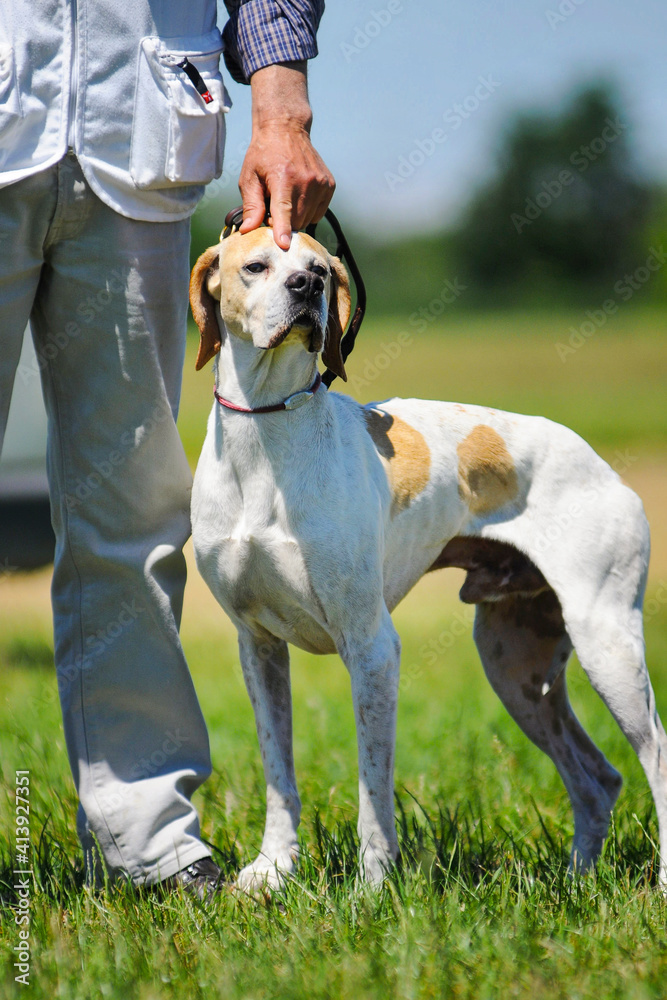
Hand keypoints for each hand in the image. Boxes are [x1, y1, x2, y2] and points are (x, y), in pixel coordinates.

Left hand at [238, 62, 334, 248]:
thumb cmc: (264, 154)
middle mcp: (306, 180)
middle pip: (295, 221)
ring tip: (286, 197)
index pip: (284, 209)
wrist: (286, 129)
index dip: (283, 230)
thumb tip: (247, 230)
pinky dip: (307, 211)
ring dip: (295, 217)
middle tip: (273, 206)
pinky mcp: (329, 185)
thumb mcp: (249, 177)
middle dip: (283, 222)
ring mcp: (320, 183)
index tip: (283, 245)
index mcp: (283, 177)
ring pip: (307, 219)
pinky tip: (299, 196)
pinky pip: (318, 213)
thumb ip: (251, 205)